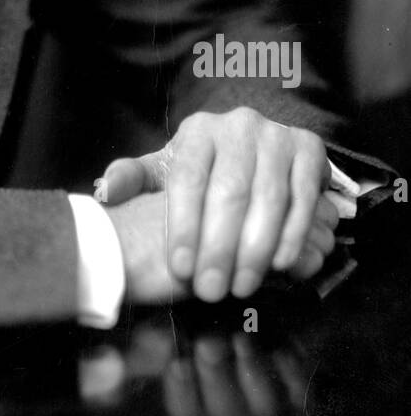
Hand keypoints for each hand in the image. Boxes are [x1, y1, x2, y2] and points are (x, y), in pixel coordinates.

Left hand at [97, 107, 336, 301]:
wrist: (258, 146)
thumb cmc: (206, 169)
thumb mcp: (166, 170)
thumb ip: (134, 180)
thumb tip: (106, 190)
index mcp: (199, 130)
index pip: (188, 178)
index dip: (182, 225)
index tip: (179, 267)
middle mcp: (240, 125)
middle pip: (229, 191)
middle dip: (219, 247)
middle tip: (211, 289)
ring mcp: (278, 135)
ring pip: (269, 198)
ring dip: (256, 249)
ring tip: (241, 287)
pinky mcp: (310, 150)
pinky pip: (304, 198)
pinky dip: (293, 234)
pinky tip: (280, 265)